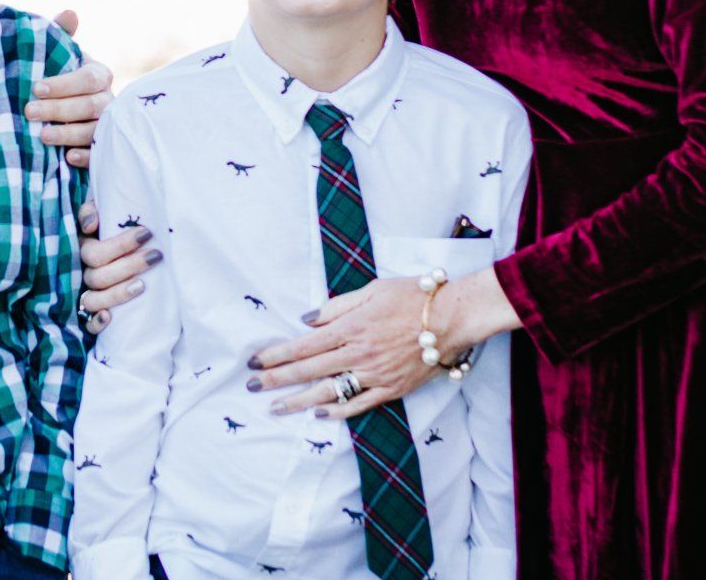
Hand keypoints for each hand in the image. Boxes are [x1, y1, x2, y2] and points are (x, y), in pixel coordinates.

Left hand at [27, 10, 113, 163]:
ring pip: (95, 130)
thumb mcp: (54, 55)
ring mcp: (107, 125)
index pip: (88, 78)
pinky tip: (66, 158)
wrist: (54, 108)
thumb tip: (70, 12)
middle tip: (28, 112)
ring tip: (41, 136)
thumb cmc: (54, 76)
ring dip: (68, 133)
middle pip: (91, 105)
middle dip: (59, 109)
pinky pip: (100, 154)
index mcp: (98, 74)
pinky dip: (86, 157)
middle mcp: (107, 100)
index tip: (36, 88)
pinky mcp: (102, 148)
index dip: (64, 84)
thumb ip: (60, 35)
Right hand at [75, 198, 159, 332]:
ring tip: (143, 285)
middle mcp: (82, 274)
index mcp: (83, 249)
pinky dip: (96, 322)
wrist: (109, 250)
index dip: (120, 245)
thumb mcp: (99, 213)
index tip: (147, 233)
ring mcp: (85, 295)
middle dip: (130, 265)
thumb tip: (91, 224)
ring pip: (94, 300)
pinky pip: (88, 324)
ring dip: (118, 293)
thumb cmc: (106, 229)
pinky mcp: (90, 315)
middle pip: (99, 276)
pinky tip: (110, 318)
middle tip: (156, 255)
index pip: (95, 253)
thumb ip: (91, 209)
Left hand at [244, 277, 435, 419]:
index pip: (303, 346)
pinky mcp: (393, 389)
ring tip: (276, 408)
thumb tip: (306, 321)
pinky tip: (319, 414)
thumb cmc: (413, 297)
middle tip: (252, 386)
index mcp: (351, 328)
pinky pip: (360, 404)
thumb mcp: (370, 290)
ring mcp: (376, 375)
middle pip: (309, 370)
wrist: (453, 317)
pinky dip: (338, 412)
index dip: (276, 355)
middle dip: (276, 380)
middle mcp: (359, 354)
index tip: (254, 361)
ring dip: (299, 401)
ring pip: (330, 392)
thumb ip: (335, 307)